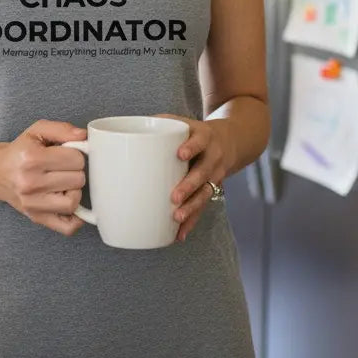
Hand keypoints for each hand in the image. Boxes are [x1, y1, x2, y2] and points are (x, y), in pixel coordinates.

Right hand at [0, 120, 87, 236]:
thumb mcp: (37, 131)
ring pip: (74, 202)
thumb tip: (83, 136)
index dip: (76, 155)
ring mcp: (33, 204)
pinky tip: (68, 202)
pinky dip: (76, 218)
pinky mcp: (37, 218)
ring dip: (74, 191)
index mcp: (32, 159)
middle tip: (63, 168)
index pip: (76, 159)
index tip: (66, 155)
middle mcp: (30, 183)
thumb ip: (62, 129)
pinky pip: (67, 227)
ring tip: (64, 183)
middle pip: (78, 180)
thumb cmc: (21, 151)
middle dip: (75, 172)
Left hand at [159, 115, 234, 241]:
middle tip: (174, 197)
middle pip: (203, 172)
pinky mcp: (212, 190)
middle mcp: (212, 157)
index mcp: (204, 137)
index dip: (192, 147)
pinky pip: (202, 207)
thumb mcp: (184, 123)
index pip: (199, 141)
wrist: (229, 141)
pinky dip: (192, 221)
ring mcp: (214, 175)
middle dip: (189, 185)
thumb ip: (161, 124)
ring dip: (192, 207)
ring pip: (205, 193)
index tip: (180, 154)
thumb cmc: (195, 133)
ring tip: (177, 217)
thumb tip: (128, 130)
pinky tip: (179, 234)